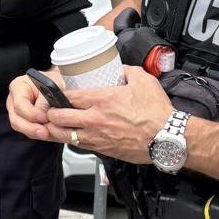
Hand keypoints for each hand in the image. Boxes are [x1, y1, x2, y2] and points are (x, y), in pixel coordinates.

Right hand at [6, 73, 60, 141]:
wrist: (51, 85)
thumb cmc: (50, 82)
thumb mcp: (51, 84)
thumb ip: (45, 99)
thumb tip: (44, 114)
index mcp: (18, 87)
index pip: (19, 103)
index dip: (31, 113)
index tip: (45, 117)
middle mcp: (13, 101)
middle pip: (15, 119)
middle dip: (30, 128)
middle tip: (45, 133)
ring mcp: (15, 112)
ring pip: (19, 127)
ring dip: (34, 132)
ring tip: (48, 134)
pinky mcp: (22, 121)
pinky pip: (27, 131)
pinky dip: (37, 134)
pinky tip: (48, 134)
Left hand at [44, 66, 174, 163]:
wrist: (168, 138)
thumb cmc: (157, 112)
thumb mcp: (142, 80)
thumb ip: (126, 71)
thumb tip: (119, 68)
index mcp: (102, 99)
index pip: (68, 96)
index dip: (56, 94)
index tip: (55, 92)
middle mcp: (95, 119)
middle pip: (58, 117)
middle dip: (50, 113)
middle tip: (51, 109)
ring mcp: (97, 137)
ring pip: (64, 136)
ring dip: (56, 129)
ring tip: (55, 124)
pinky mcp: (103, 150)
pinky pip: (78, 146)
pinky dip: (71, 140)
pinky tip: (73, 135)